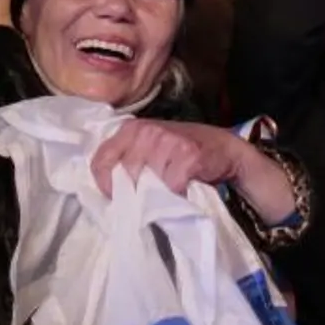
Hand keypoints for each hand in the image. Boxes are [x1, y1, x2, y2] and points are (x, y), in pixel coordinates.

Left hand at [91, 119, 245, 198]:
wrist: (224, 148)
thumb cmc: (181, 152)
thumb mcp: (149, 148)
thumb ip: (127, 159)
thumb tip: (109, 190)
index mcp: (131, 129)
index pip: (101, 161)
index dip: (106, 184)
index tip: (118, 195)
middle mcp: (146, 131)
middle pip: (126, 175)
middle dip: (135, 191)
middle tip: (150, 193)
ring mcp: (167, 141)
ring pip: (149, 182)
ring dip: (159, 192)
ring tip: (170, 185)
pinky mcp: (188, 154)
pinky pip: (172, 185)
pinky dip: (177, 193)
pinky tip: (185, 186)